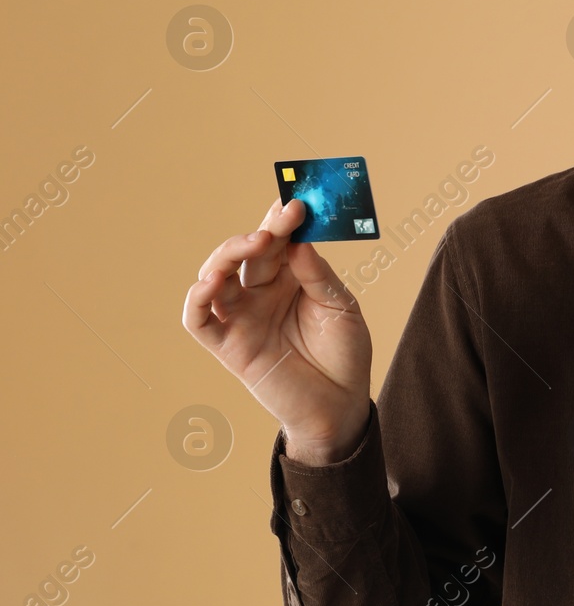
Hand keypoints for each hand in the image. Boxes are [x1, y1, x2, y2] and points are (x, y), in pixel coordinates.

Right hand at [182, 197, 372, 464]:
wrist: (341, 405)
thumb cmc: (344, 354)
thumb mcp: (341, 310)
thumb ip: (318, 278)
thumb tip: (300, 243)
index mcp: (290, 278)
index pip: (279, 241)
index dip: (282, 220)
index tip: (296, 200)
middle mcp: (261, 293)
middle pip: (248, 253)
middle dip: (262, 231)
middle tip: (282, 220)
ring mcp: (241, 317)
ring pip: (216, 276)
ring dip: (227, 255)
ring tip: (254, 243)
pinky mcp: (228, 346)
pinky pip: (198, 320)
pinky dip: (197, 299)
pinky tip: (211, 281)